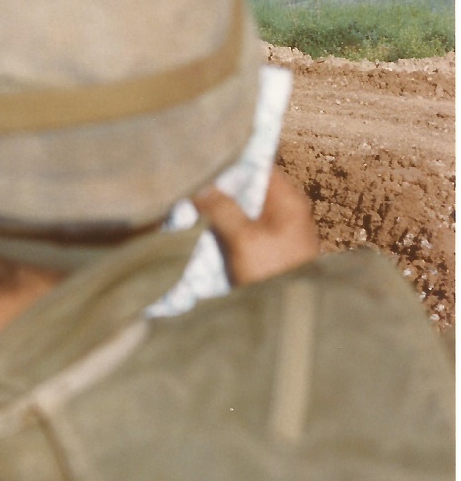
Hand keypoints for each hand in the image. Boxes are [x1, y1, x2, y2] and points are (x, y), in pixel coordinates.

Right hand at [193, 166, 319, 286]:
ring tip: (189, 208)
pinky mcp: (264, 251)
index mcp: (287, 200)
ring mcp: (274, 232)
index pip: (257, 166)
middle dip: (218, 189)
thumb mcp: (244, 240)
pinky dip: (222, 230)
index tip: (202, 162)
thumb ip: (221, 208)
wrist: (292, 319)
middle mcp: (283, 211)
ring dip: (217, 212)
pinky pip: (239, 231)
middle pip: (246, 189)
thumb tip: (200, 186)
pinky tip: (201, 232)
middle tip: (189, 187)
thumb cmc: (275, 274)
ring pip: (240, 211)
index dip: (230, 163)